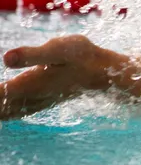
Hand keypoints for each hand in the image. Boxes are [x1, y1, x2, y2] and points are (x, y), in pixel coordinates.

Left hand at [1, 35, 125, 119]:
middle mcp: (26, 99)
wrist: (105, 75)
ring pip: (0, 114)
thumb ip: (32, 55)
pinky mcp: (35, 103)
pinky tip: (1, 111)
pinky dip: (0, 113)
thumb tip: (6, 59)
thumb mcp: (60, 50)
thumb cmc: (83, 58)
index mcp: (26, 86)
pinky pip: (8, 113)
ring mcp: (31, 104)